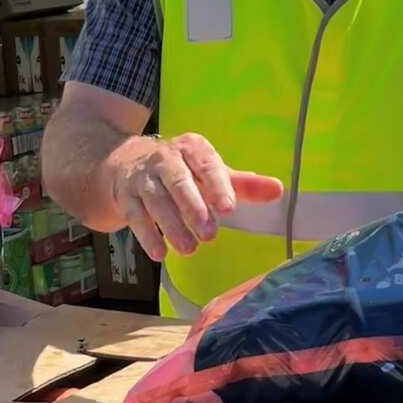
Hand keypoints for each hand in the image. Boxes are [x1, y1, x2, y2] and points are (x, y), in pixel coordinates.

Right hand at [109, 133, 283, 261]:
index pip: (206, 163)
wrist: (126, 163)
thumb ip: (244, 185)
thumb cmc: (181, 171)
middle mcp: (164, 159)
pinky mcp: (124, 196)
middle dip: (193, 207)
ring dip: (171, 226)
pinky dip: (146, 235)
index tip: (229, 208)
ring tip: (189, 249)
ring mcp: (141, 177)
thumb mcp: (211, 172)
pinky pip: (134, 216)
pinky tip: (160, 254)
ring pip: (155, 200)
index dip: (217, 185)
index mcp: (191, 149)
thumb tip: (278, 190)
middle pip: (177, 180)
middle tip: (209, 234)